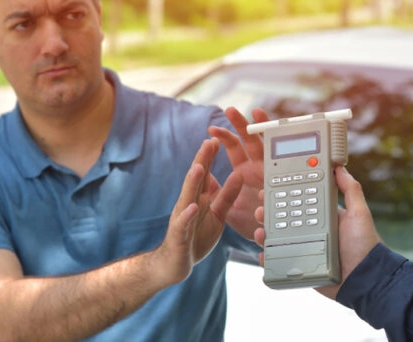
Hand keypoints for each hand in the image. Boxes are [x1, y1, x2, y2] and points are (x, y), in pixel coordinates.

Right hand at [153, 138, 243, 285]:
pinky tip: (192, 207)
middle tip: (209, 142)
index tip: (217, 138)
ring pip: (187, 197)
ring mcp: (182, 218)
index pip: (204, 174)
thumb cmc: (195, 237)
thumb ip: (226, 197)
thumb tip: (237, 175)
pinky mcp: (179, 235)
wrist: (174, 264)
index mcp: (199, 198)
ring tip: (199, 167)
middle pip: (196, 180)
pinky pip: (183, 224)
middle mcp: (189, 204)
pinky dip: (188, 215)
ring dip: (192, 182)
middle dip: (202, 161)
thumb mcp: (217, 215)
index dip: (210, 157)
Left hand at [208, 107, 270, 239]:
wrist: (262, 240)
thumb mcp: (225, 204)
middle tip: (230, 109)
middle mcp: (259, 168)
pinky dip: (274, 154)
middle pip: (251, 139)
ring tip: (257, 113)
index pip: (234, 146)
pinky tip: (265, 144)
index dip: (224, 136)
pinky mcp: (281, 185)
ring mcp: (272, 174)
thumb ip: (213, 189)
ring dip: (263, 128)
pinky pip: (280, 167)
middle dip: (242, 123)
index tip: (211, 128)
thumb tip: (200, 172)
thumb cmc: (246, 221)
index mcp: (245, 170)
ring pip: (268, 146)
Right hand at [253, 166, 381, 299]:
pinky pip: (279, 261)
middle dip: (268, 213)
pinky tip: (263, 255)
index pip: (298, 200)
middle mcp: (311, 230)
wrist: (365, 279)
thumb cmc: (365, 246)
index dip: (282, 194)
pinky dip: (268, 259)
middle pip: (283, 219)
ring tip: (260, 232)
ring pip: (277, 239)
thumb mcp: (360, 214)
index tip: (269, 188)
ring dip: (264, 234)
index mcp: (322, 216)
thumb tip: (340, 167)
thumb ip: (351, 190)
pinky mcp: (301, 266)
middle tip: (260, 210)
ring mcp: (304, 248)